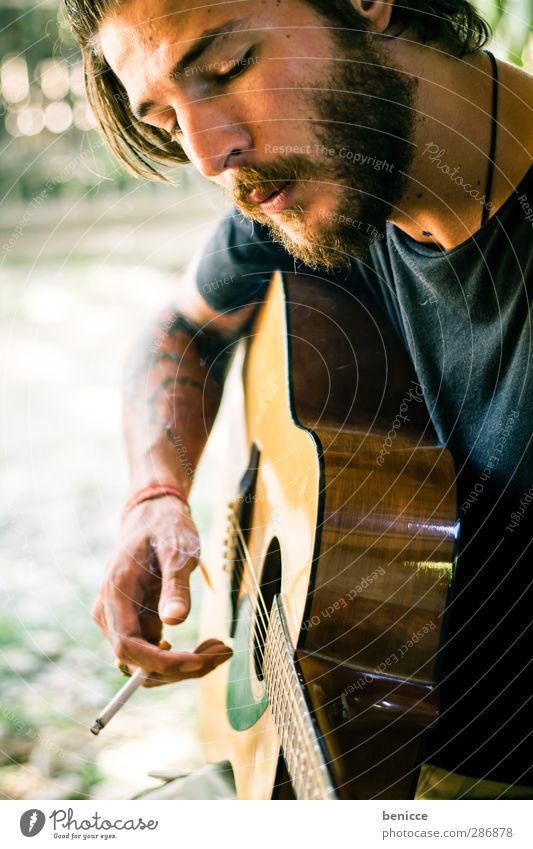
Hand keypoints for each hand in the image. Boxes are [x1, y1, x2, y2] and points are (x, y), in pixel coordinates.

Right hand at [92, 495, 231, 683]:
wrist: (153, 517)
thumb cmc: (166, 529)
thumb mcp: (178, 550)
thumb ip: (176, 585)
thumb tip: (174, 622)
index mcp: (115, 594)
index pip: (128, 647)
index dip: (161, 663)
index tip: (198, 662)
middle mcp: (109, 613)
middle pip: (139, 664)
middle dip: (181, 667)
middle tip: (224, 652)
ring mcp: (119, 621)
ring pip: (148, 665)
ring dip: (184, 665)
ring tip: (221, 647)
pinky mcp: (133, 625)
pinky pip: (154, 653)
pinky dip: (181, 656)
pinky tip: (208, 643)